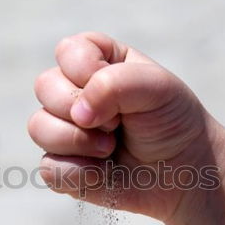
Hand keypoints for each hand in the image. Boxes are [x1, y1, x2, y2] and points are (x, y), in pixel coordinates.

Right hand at [28, 32, 224, 221]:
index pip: (68, 51)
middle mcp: (74, 92)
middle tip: (118, 125)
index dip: (86, 72)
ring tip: (110, 148)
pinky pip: (49, 168)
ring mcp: (64, 129)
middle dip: (82, 110)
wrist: (186, 173)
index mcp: (97, 61)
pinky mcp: (63, 167)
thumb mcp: (158, 88)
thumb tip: (78, 113)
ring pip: (38, 127)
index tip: (123, 94)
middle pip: (45, 86)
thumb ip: (115, 84)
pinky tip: (104, 171)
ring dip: (78, 141)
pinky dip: (79, 172)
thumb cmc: (172, 122)